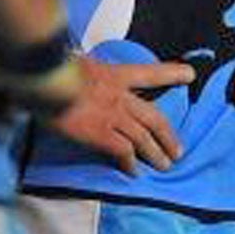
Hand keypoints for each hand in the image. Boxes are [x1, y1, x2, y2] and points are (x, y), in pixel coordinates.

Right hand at [45, 57, 193, 175]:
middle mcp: (119, 95)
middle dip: (169, 135)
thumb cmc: (52, 67)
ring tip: (164, 166)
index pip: (149, 73)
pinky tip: (133, 172)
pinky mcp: (101, 133)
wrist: (45, 78)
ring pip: (144, 138)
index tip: (190, 74)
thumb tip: (77, 67)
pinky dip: (130, 163)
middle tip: (178, 150)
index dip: (171, 73)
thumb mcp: (75, 61)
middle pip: (154, 117)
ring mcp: (112, 116)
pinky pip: (123, 152)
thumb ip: (85, 69)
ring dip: (156, 153)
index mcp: (114, 74)